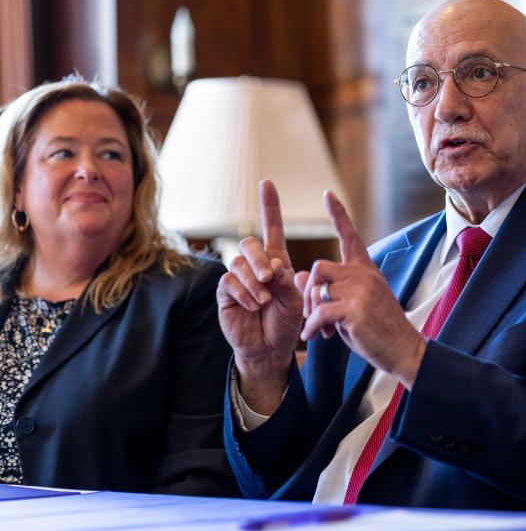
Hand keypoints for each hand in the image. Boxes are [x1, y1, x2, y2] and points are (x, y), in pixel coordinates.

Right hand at [217, 180, 303, 413]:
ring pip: (238, 263)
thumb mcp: (296, 300)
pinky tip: (253, 305)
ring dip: (253, 281)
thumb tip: (274, 265)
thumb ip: (287, 280)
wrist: (271, 348)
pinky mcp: (225, 293)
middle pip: (249, 243)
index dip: (269, 206)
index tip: (267, 183)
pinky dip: (243, 292)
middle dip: (259, 258)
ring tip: (264, 300)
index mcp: (276, 261)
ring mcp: (238, 278)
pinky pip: (228, 281)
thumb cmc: (286, 322)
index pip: (272, 228)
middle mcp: (255, 266)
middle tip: (270, 277)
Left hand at [297, 191, 425, 387]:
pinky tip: (315, 337)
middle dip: (310, 291)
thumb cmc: (376, 328)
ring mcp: (361, 290)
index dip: (338, 213)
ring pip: (317, 290)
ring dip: (310, 311)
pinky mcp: (355, 309)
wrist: (402, 349)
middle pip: (319, 267)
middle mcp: (364, 274)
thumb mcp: (350, 305)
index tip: (327, 193)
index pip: (350, 235)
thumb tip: (300, 276)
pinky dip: (312, 327)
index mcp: (366, 269)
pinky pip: (320, 312)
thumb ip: (328, 290)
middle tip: (313, 313)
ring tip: (319, 329)